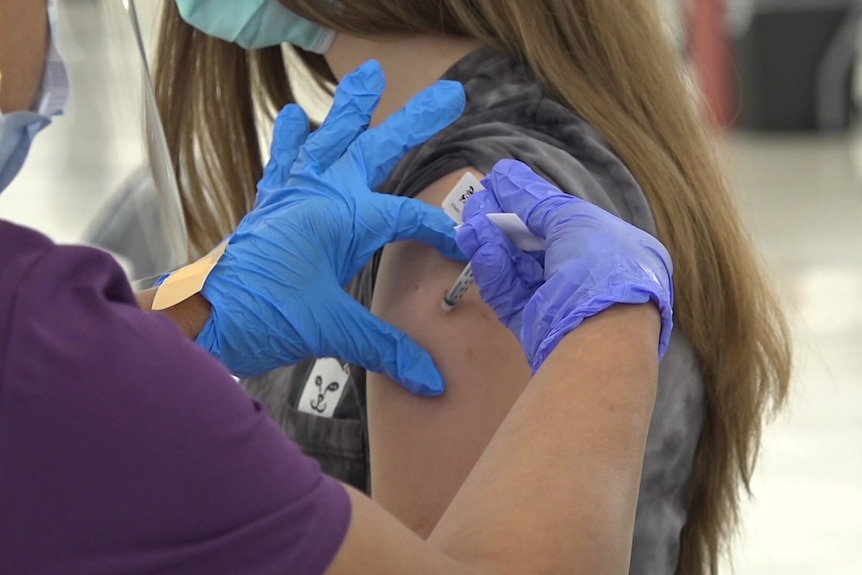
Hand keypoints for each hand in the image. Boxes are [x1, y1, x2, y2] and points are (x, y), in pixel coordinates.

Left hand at [197, 60, 465, 394]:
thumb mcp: (330, 328)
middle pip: (378, 149)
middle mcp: (319, 194)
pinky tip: (293, 117)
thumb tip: (431, 379)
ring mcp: (293, 194)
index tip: (461, 248)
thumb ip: (384, 347)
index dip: (439, 231)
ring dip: (351, 110)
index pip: (407, 216)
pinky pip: (285, 161)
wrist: (200, 317)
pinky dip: (292, 140)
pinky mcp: (273, 205)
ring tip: (365, 77)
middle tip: (450, 96)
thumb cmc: (260, 314)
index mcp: (342, 217)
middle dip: (414, 122)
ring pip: (330, 138)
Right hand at [457, 160, 673, 372]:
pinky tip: (475, 239)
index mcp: (611, 249)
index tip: (500, 183)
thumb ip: (536, 201)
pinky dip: (492, 266)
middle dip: (506, 220)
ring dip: (493, 239)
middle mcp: (588, 275)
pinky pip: (509, 291)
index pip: (564, 220)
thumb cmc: (601, 264)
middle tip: (478, 199)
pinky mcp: (533, 324)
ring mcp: (559, 302)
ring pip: (518, 267)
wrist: (601, 330)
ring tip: (470, 217)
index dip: (532, 202)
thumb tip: (505, 175)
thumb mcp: (572, 219)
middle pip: (537, 244)